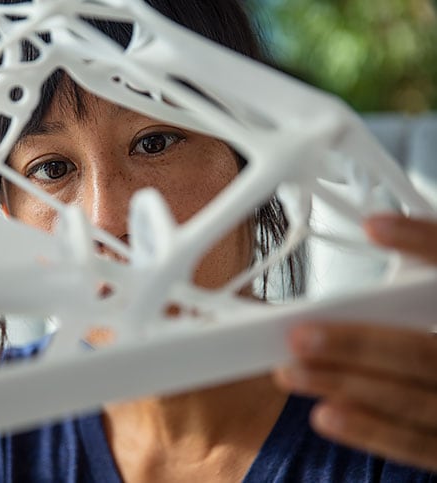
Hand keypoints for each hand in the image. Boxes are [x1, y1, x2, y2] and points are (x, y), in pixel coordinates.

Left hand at [274, 214, 436, 471]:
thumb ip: (426, 267)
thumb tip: (376, 226)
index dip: (425, 243)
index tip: (374, 225)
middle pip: (425, 355)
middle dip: (359, 345)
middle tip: (299, 334)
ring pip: (415, 402)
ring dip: (347, 387)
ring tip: (292, 373)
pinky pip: (418, 445)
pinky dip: (370, 431)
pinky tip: (324, 413)